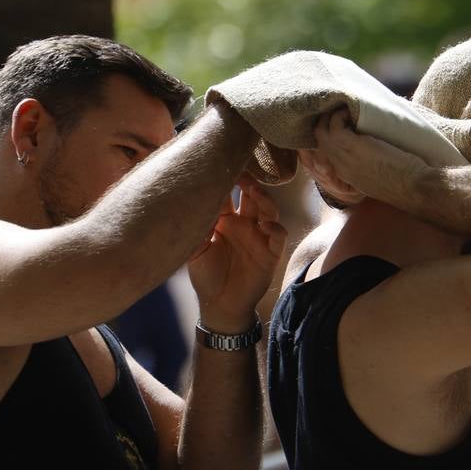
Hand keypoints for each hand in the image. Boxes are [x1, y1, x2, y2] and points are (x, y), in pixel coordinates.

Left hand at [188, 179, 287, 333]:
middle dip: (249, 181)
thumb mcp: (195, 251)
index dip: (228, 179)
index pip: (229, 193)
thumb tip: (192, 204)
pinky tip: (264, 227)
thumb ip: (197, 229)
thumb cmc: (206, 276)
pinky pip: (278, 236)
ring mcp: (260, 237)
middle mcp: (244, 224)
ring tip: (254, 191)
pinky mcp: (271, 253)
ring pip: (269, 210)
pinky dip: (275, 229)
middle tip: (242, 171)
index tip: (223, 163)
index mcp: (225, 219)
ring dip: (264, 199)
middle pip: (252, 196)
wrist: (219, 306)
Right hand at [301, 108, 428, 204]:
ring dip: (332, 115)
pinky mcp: (351, 145)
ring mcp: (343, 156)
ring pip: (321, 130)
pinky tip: (354, 110)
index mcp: (346, 175)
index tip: (340, 124)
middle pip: (318, 140)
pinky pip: (334, 123)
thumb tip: (377, 146)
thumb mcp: (381, 176)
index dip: (329, 137)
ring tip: (347, 108)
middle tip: (340, 110)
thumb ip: (372, 164)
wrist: (415, 187)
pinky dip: (341, 113)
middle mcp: (339, 167)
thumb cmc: (407, 182)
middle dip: (325, 122)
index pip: (325, 154)